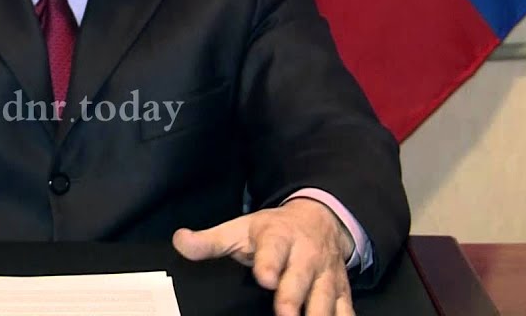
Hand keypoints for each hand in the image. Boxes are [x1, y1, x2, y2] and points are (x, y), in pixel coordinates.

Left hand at [172, 198, 354, 315]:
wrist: (318, 219)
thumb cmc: (272, 231)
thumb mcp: (240, 229)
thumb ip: (210, 241)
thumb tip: (179, 242)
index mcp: (279, 238)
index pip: (273, 250)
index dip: (269, 263)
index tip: (264, 277)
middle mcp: (306, 256)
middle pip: (300, 278)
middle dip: (293, 297)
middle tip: (285, 314)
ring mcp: (326, 275)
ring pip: (326, 297)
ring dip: (319, 314)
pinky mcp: (342, 291)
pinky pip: (346, 310)